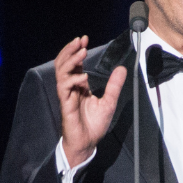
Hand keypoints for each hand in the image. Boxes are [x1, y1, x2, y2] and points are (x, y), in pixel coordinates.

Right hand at [55, 36, 126, 166]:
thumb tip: (122, 68)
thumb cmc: (95, 125)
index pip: (74, 63)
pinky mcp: (65, 104)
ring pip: (61, 72)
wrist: (88, 143)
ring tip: (82, 52)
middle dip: (70, 50)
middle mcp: (71, 88)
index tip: (84, 39)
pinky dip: (73, 79)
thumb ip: (114, 85)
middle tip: (80, 40)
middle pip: (63, 63)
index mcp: (79, 85)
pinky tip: (83, 76)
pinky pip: (64, 87)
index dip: (77, 50)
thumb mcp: (109, 102)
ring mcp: (66, 95)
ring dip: (71, 60)